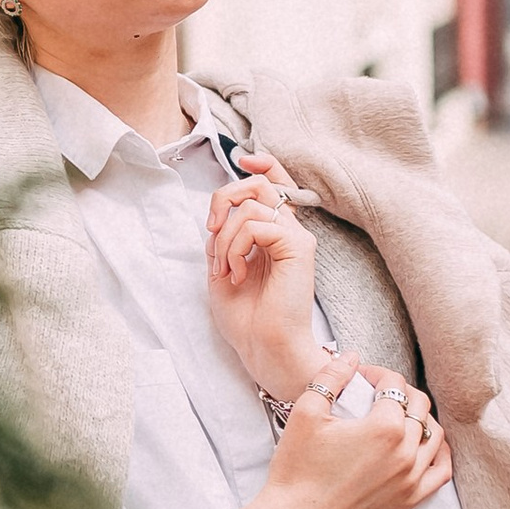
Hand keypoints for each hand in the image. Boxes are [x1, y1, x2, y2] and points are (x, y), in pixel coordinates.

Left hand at [203, 152, 320, 398]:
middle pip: (258, 184)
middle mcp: (288, 231)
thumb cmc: (246, 318)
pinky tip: (236, 273)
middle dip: (223, 198)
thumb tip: (218, 217)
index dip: (262, 166)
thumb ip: (223, 239)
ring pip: (251, 204)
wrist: (263, 347)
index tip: (243, 161)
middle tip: (211, 232)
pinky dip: (235, 247)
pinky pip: (256, 224)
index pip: (275, 185)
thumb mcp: (222, 269)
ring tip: (225, 269)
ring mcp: (295, 238)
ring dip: (224, 237)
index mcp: (273, 234)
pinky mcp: (298, 247)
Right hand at [240, 378, 453, 508]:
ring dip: (420, 418)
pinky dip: (438, 453)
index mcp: (385, 427)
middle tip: (378, 392)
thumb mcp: (305, 412)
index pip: (395, 385)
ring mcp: (411, 479)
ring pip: (434, 435)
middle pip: (420, 406)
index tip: (361, 376)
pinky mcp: (409, 500)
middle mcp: (406, 452)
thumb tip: (350, 357)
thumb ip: (330, 376)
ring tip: (399, 415)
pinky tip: (424, 445)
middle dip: (400, 391)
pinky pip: (440, 472)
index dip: (377, 373)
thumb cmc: (296, 470)